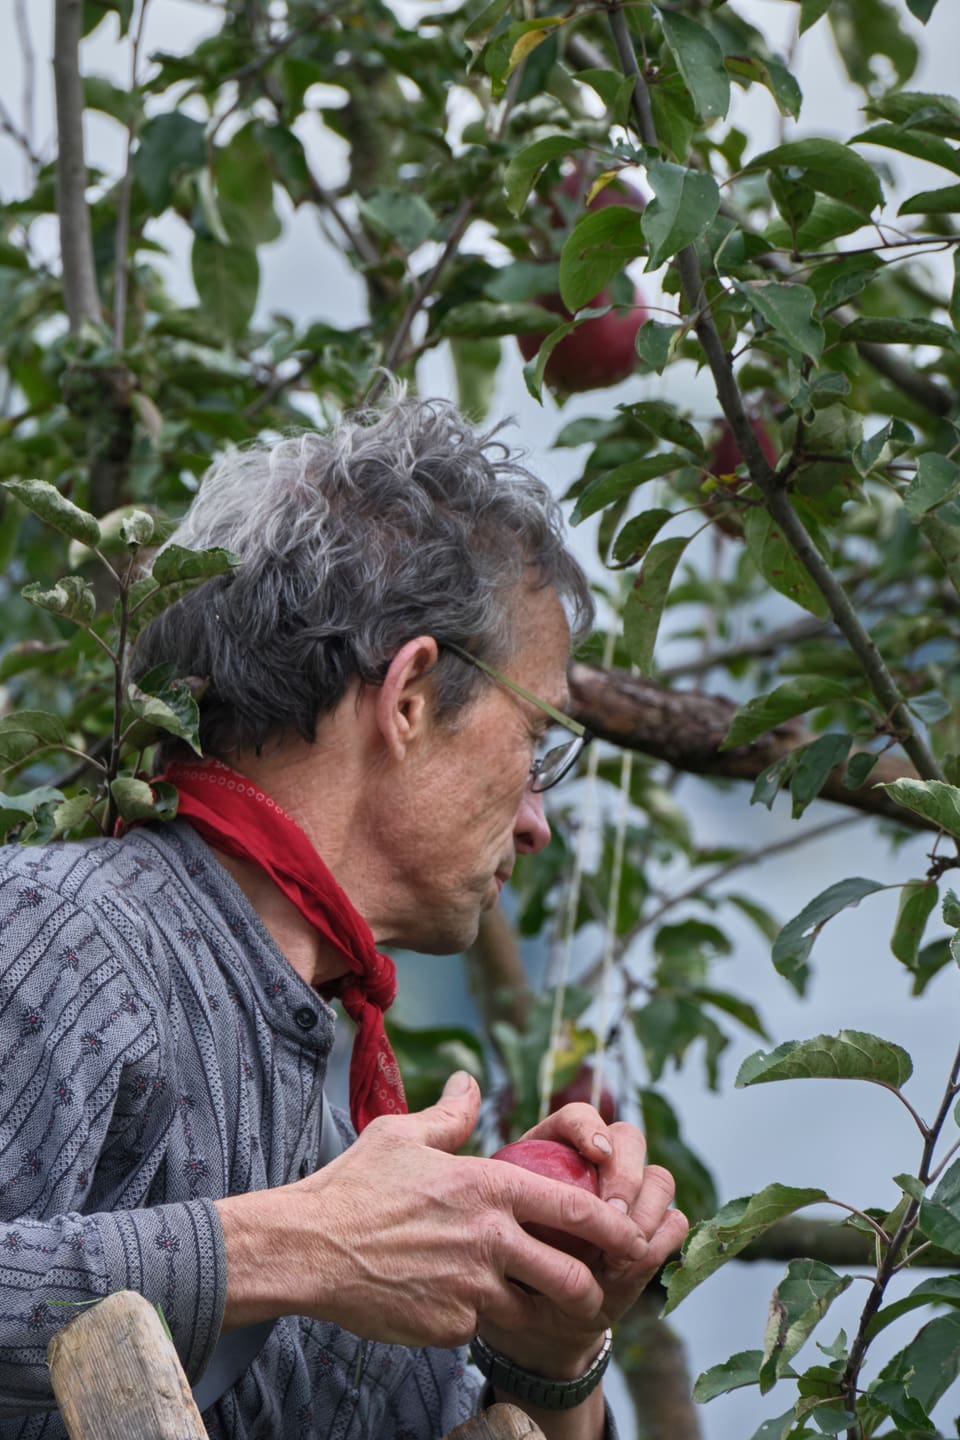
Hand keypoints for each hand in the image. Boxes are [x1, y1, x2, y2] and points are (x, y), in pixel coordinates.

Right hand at [215, 1074, 649, 1348]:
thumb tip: (469, 1081)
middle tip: (593, 1290)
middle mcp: (489, 1240)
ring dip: (537, 1311)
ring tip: (533, 1307)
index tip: (629, 1234)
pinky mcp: (448, 1327)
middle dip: (592, 1290)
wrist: (306, 1250)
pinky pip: (482, 1328)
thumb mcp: (402, 1134)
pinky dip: (480, 1322)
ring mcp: (470, 1290)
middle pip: (572, 1278)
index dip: (614, 1225)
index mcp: (488, 1186)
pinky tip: (457, 1305)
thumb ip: (449, 1114)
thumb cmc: (353, 1186)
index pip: (576, 1209)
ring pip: (533, 1313)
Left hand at [475, 1102, 688, 1378]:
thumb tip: (463, 1083)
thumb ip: (490, 1172)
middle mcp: (598, 1165)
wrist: (531, 1320)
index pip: (579, 1117)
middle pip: (629, 1139)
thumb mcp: (487, 1220)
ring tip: (619, 1251)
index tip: (595, 1153)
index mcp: (554, 1148)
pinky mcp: (652, 1233)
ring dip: (646, 1211)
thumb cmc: (502, 1262)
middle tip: (612, 1212)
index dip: (591, 1129)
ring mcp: (630, 1198)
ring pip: (660, 1178)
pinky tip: (629, 1268)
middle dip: (627, 1172)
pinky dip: (659, 1241)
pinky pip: (674, 1222)